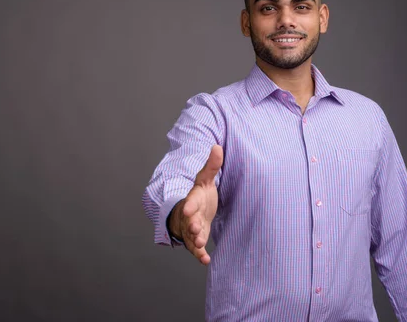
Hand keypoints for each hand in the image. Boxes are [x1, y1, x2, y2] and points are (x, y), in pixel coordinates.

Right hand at [169, 145, 222, 264]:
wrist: (191, 213)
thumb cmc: (199, 196)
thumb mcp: (205, 180)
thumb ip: (211, 166)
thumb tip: (217, 146)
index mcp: (193, 200)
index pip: (190, 202)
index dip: (190, 205)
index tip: (188, 209)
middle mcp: (190, 216)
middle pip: (190, 221)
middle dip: (192, 225)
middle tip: (196, 228)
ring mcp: (192, 229)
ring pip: (191, 236)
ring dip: (195, 240)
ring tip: (200, 244)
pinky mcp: (196, 241)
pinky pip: (197, 249)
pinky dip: (200, 255)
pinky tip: (206, 260)